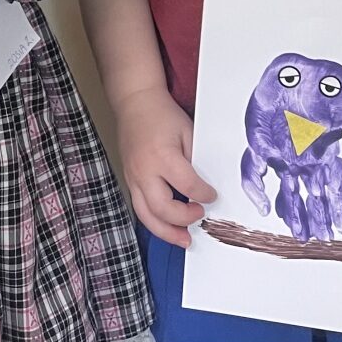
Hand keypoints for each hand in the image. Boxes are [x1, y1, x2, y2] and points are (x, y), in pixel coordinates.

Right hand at [116, 85, 216, 248]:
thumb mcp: (187, 131)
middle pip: (162, 209)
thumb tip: (206, 184)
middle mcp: (144, 171)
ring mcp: (133, 177)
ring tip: (184, 240)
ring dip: (166, 232)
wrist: (135, 102)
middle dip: (184, 219)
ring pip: (146, 215)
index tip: (212, 195)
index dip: (204, 195)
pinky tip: (168, 227)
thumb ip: (196, 159)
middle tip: (199, 216)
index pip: (187, 186)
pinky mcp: (129, 180)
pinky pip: (140, 207)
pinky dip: (154, 221)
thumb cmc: (162, 114)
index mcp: (162, 156)